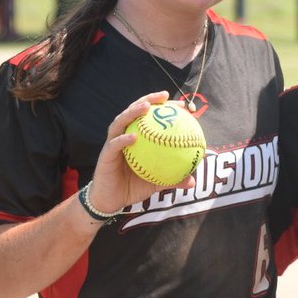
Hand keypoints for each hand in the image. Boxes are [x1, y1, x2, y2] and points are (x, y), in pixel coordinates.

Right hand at [85, 91, 195, 212]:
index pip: (151, 118)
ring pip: (121, 122)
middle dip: (149, 99)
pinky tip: (134, 138)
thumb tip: (192, 181)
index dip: (165, 109)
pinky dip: (123, 140)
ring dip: (133, 112)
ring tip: (147, 107)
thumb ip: (172, 179)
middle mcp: (124, 135)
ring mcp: (113, 143)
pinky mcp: (105, 154)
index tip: (182, 105)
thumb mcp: (156, 182)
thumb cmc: (133, 187)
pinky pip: (114, 145)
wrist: (111, 201)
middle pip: (135, 111)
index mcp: (137, 138)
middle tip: (165, 96)